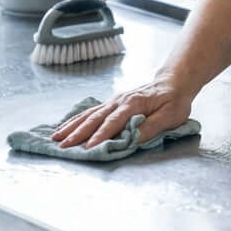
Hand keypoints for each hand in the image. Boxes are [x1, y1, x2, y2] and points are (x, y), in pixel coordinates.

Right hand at [51, 74, 194, 148]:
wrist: (174, 82)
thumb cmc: (174, 100)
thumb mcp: (170, 116)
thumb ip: (151, 127)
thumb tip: (131, 139)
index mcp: (133, 104)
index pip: (113, 122)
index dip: (100, 136)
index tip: (88, 148)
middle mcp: (119, 101)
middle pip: (95, 118)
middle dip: (77, 133)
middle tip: (63, 146)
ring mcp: (114, 101)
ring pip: (89, 114)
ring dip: (72, 126)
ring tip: (56, 137)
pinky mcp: (112, 103)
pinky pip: (91, 112)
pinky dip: (76, 119)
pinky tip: (66, 126)